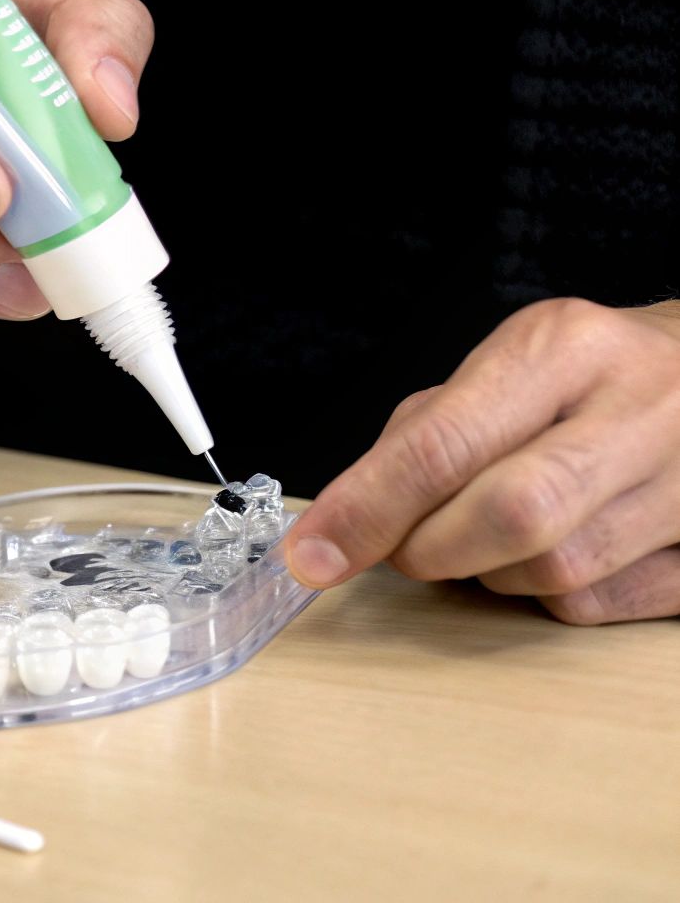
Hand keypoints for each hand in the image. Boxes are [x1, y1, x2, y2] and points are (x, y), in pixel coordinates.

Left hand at [286, 298, 679, 623]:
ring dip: (490, 573)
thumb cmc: (592, 375)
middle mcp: (641, 409)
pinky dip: (549, 594)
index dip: (367, 509)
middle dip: (428, 549)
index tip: (311, 553)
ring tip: (491, 533)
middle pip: (509, 516)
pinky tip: (555, 550)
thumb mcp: (509, 365)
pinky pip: (599, 605)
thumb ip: (427, 432)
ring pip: (554, 572)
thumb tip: (348, 520)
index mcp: (566, 349)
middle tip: (403, 548)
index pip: (446, 443)